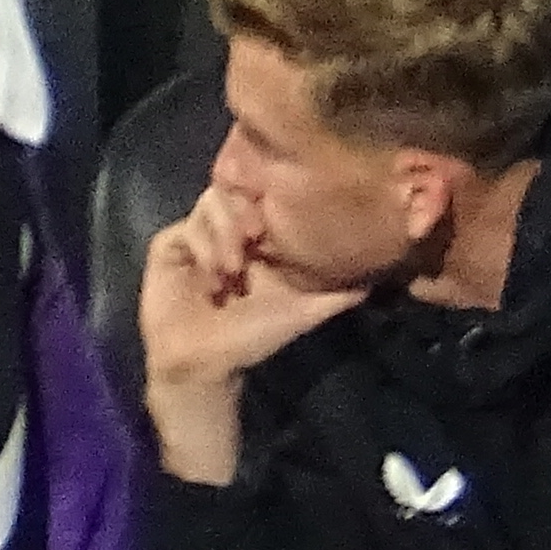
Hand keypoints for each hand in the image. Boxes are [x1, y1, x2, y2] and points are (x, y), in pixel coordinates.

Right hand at [138, 189, 365, 482]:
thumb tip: (380, 275)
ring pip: (212, 203)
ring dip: (225, 233)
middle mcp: (231, 229)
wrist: (205, 360)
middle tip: (254, 235)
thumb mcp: (306, 310)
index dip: (274, 197)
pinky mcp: (170, 245)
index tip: (279, 220)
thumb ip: (342, 292)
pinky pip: (187, 228)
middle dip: (246, 209)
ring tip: (233, 269)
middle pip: (237, 189)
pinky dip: (203, 247)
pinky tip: (214, 277)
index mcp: (264, 238)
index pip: (268, 195)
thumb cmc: (254, 336)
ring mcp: (199, 234)